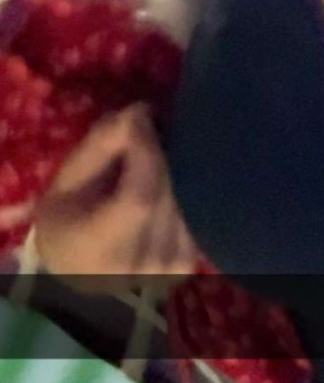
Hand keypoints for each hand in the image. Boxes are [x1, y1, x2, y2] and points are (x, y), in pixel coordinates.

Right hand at [34, 103, 198, 278]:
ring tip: (157, 155)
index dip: (147, 150)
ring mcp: (171, 267)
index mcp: (99, 250)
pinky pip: (197, 209)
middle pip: (169, 193)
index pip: (140, 198)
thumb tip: (139, 114)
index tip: (140, 116)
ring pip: (188, 197)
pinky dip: (186, 187)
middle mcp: (142, 266)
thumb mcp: (67, 181)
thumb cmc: (66, 221)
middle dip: (161, 152)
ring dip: (177, 167)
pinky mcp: (191, 261)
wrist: (81, 269)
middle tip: (148, 128)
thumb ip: (100, 147)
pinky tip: (170, 180)